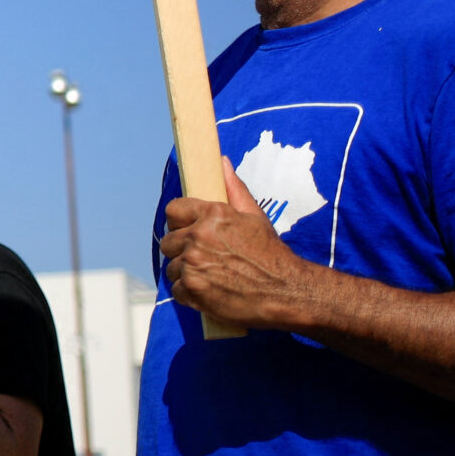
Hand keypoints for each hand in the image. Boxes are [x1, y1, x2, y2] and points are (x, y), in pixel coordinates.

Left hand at [160, 159, 310, 330]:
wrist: (286, 292)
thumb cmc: (271, 254)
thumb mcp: (255, 216)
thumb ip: (234, 189)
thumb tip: (221, 162)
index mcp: (212, 215)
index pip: (173, 210)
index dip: (180, 222)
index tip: (189, 231)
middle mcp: (198, 237)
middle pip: (168, 241)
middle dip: (182, 249)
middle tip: (205, 258)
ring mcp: (193, 264)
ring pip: (172, 267)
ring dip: (186, 273)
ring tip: (211, 276)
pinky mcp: (192, 289)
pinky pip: (176, 289)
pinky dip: (190, 293)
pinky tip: (209, 291)